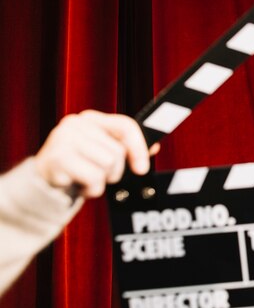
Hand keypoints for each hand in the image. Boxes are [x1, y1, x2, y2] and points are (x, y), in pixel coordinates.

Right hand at [34, 110, 159, 197]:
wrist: (44, 184)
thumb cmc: (79, 167)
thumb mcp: (104, 153)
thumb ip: (128, 149)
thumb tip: (154, 146)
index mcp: (90, 118)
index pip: (125, 125)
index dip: (139, 147)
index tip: (142, 168)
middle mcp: (76, 123)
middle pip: (118, 151)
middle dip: (114, 170)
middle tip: (98, 175)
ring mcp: (64, 138)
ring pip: (108, 164)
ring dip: (101, 181)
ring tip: (85, 178)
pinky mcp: (58, 158)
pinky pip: (93, 177)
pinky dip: (91, 189)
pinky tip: (78, 185)